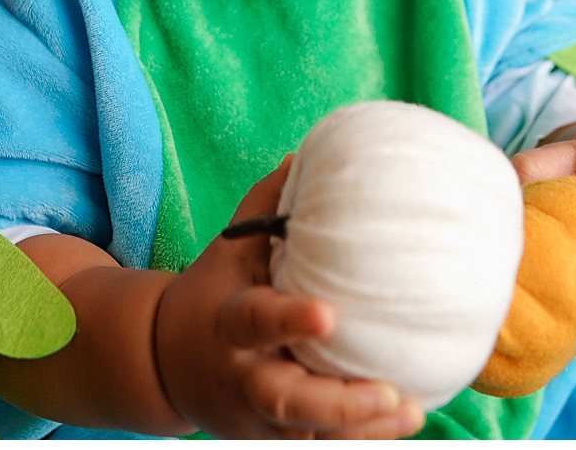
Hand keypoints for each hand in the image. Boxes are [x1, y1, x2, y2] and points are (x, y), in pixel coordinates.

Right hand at [154, 162, 425, 439]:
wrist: (165, 363)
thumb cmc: (212, 293)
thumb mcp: (227, 250)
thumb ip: (264, 208)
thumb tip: (304, 155)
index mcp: (230, 324)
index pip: (258, 322)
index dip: (289, 320)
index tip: (328, 314)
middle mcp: (246, 377)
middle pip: (288, 402)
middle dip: (337, 404)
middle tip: (387, 392)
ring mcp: (262, 419)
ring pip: (311, 435)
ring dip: (362, 430)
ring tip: (410, 413)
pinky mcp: (280, 441)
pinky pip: (323, 446)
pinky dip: (362, 439)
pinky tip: (402, 423)